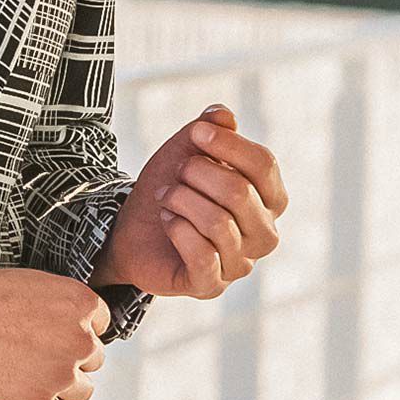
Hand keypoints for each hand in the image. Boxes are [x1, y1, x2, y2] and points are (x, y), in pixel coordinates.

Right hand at [0, 262, 108, 399]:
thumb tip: (61, 320)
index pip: (101, 324)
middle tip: (38, 353)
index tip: (58, 332)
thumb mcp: (26, 281)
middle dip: (68, 356)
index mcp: (79, 303)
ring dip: (61, 385)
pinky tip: (27, 397)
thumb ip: (55, 303)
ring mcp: (59, 375)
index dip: (76, 328)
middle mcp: (78, 341)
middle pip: (92, 359)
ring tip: (32, 376)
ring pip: (81, 391)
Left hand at [89, 102, 286, 300]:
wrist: (131, 228)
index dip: (228, 144)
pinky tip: (167, 220)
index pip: (265, 165)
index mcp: (269, 198)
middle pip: (239, 192)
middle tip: (177, 173)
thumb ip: (208, 130)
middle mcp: (264, 233)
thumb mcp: (185, 151)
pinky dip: (177, 229)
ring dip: (181, 199)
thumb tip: (223, 114)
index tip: (196, 133)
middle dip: (196, 173)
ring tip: (166, 195)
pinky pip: (203, 255)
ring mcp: (241, 263)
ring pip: (218, 222)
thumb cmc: (172, 187)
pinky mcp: (211, 285)